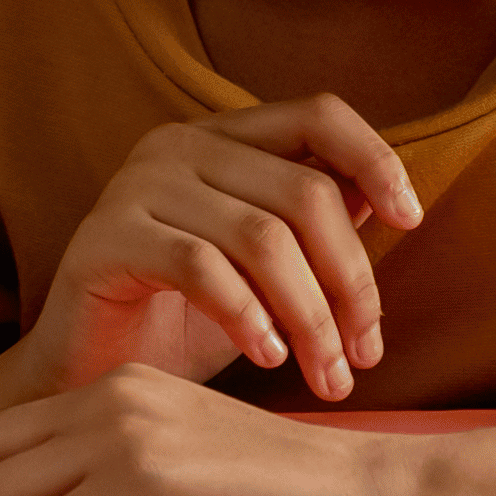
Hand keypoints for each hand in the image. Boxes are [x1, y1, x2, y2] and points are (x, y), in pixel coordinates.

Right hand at [21, 100, 429, 402]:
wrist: (84, 381)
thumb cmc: (180, 325)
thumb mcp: (265, 272)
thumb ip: (312, 227)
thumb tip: (383, 200)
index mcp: (221, 138)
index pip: (318, 114)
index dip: (376, 158)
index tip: (412, 220)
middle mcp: (176, 145)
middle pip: (303, 192)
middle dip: (350, 281)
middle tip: (364, 354)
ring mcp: (133, 186)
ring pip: (261, 237)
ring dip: (310, 316)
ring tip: (327, 375)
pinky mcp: (103, 239)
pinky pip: (201, 269)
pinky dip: (248, 317)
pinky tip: (267, 358)